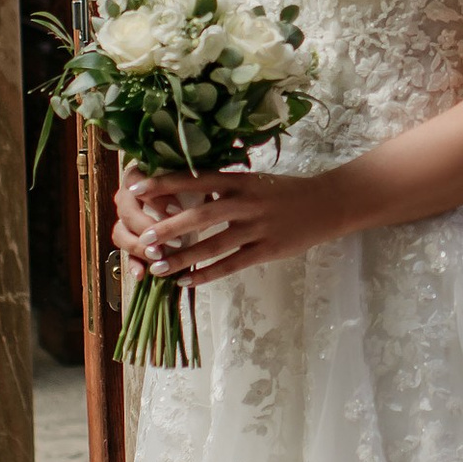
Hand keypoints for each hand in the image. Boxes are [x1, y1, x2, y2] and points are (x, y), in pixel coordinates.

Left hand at [125, 164, 348, 284]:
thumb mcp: (252, 180)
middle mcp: (246, 202)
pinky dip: (207, 274)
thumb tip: (182, 191)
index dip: (164, 185)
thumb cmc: (282, 191)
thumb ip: (222, 186)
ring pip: (213, 245)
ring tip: (158, 267)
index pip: (195, 180)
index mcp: (239, 180)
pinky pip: (232, 264)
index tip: (136, 191)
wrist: (326, 203)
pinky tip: (187, 282)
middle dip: (169, 229)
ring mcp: (257, 227)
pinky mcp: (267, 249)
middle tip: (143, 240)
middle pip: (200, 216)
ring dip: (183, 257)